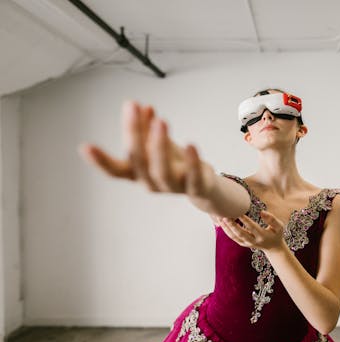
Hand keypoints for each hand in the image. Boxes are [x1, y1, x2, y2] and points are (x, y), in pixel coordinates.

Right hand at [78, 100, 213, 195]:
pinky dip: (192, 162)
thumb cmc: (178, 165)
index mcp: (138, 173)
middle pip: (138, 160)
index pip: (115, 170)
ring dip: (158, 145)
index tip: (85, 146)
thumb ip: (150, 127)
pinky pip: (193, 177)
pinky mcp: (196, 188)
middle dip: (134, 133)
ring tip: (160, 121)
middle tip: (132, 107)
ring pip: (161, 171)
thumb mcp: (160, 143)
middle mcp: (152, 182)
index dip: (100, 161)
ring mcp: (173, 187)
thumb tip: (141, 106)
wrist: (205, 187)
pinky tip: (190, 145)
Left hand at [219, 210, 286, 252]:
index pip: (252, 227)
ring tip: (220, 218)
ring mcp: (247, 244)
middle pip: (240, 234)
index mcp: (262, 236)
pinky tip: (222, 223)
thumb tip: (262, 212)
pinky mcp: (243, 244)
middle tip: (225, 216)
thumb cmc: (276, 235)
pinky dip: (227, 231)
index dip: (244, 220)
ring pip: (234, 237)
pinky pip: (233, 238)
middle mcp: (253, 241)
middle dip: (232, 225)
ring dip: (226, 228)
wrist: (273, 248)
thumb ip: (272, 219)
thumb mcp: (279, 227)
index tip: (238, 211)